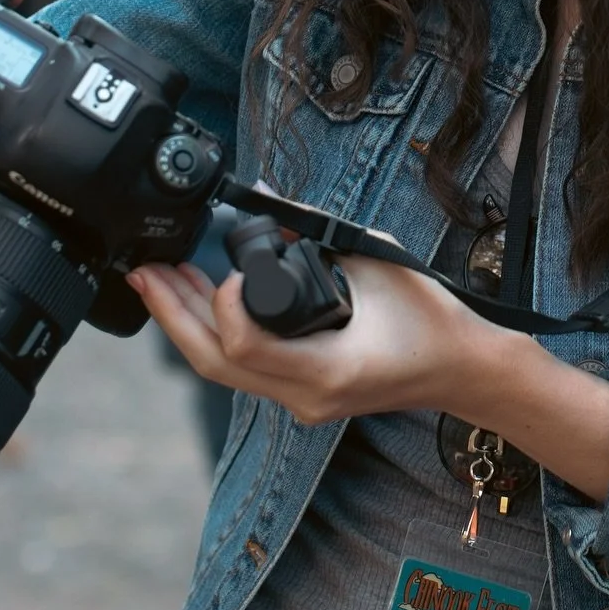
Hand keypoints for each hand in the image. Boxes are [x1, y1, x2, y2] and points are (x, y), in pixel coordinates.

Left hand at [126, 250, 487, 427]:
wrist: (463, 369)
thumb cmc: (431, 320)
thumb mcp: (379, 263)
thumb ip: (322, 235)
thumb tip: (271, 207)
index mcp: (326, 371)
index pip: (243, 347)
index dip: (223, 304)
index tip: (231, 266)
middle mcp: (304, 397)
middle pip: (213, 365)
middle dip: (172, 314)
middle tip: (144, 270)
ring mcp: (300, 403)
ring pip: (222, 369)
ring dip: (187, 322)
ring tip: (159, 278)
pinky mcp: (300, 394)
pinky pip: (243, 367)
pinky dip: (217, 331)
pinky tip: (202, 298)